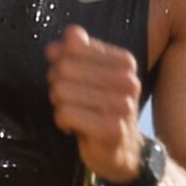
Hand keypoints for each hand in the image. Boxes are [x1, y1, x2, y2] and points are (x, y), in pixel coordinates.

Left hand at [45, 25, 145, 182]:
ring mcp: (122, 105)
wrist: (121, 150)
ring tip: (73, 112)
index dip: (60, 61)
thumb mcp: (90, 75)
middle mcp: (128, 81)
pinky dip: (62, 121)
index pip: (73, 45)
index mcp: (125, 62)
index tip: (68, 77)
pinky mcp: (111, 129)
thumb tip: (69, 34)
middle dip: (57, 84)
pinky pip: (64, 114)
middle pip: (64, 67)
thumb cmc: (101, 109)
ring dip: (59, 104)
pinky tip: (74, 127)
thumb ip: (77, 52)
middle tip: (67, 99)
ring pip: (61, 91)